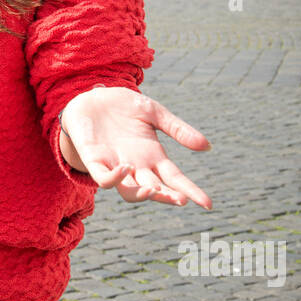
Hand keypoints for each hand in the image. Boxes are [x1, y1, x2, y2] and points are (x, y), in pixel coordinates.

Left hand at [62, 86, 211, 208]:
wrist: (93, 96)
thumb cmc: (124, 106)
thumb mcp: (155, 113)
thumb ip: (178, 129)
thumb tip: (207, 147)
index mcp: (153, 156)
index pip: (175, 179)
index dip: (190, 191)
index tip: (208, 204)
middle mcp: (136, 166)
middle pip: (154, 189)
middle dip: (167, 197)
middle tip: (181, 200)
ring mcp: (114, 165)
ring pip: (128, 192)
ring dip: (141, 194)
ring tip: (153, 189)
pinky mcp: (94, 160)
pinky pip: (103, 178)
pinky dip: (114, 178)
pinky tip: (126, 168)